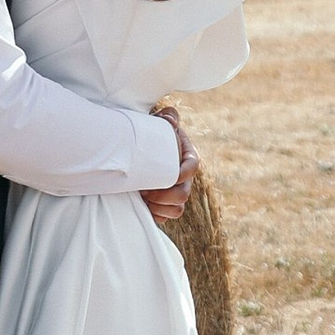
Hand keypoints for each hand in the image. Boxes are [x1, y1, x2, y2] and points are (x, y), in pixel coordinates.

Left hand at [141, 111, 200, 232]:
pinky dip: (155, 215)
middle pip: (184, 194)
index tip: (167, 175)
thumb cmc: (153, 134)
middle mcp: (185, 179)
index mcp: (188, 158)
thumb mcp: (159, 122)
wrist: (142, 150)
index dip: (181, 174)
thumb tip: (169, 120)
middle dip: (164, 195)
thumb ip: (168, 117)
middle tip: (144, 189)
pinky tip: (142, 206)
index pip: (192, 168)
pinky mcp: (166, 205)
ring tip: (142, 197)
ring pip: (177, 209)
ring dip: (159, 207)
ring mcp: (176, 193)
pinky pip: (165, 217)